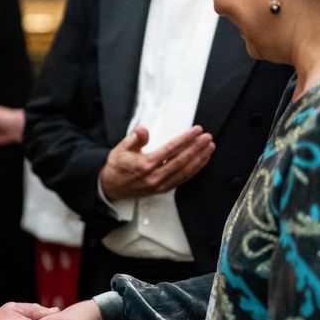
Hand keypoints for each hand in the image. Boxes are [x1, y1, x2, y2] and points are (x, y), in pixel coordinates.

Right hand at [99, 125, 214, 200]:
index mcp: (144, 164)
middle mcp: (154, 176)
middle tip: (207, 138)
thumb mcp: (121, 148)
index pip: (171, 149)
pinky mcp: (163, 189)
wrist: (111, 187)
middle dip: (197, 148)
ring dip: (199, 159)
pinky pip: (182, 179)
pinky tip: (201, 162)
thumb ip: (135, 138)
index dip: (185, 139)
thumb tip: (142, 129)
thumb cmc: (117, 167)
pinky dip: (194, 170)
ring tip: (209, 148)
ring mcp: (160, 184)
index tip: (196, 131)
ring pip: (185, 171)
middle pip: (181, 160)